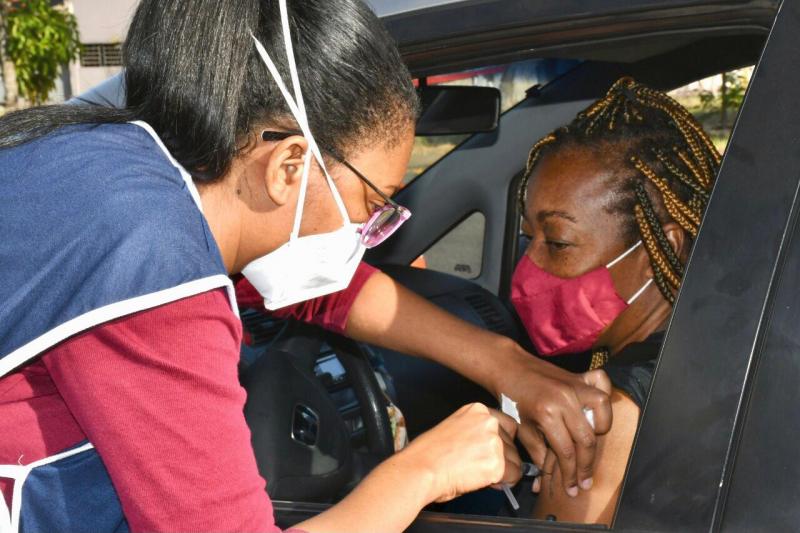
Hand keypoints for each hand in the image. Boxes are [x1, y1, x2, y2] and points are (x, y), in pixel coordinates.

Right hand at [396, 403, 521, 503]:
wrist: (421, 469)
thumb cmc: (428, 453)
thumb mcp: (454, 429)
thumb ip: (476, 434)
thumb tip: (492, 451)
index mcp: (477, 410)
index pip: (507, 425)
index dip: (501, 442)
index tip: (492, 452)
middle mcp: (489, 422)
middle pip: (512, 444)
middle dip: (502, 458)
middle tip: (482, 468)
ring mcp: (494, 442)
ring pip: (515, 461)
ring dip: (503, 471)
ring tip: (478, 474)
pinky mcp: (497, 464)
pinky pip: (512, 477)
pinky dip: (501, 482)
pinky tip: (482, 481)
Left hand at [495, 352, 611, 497]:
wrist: (508, 368)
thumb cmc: (512, 400)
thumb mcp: (522, 429)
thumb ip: (538, 454)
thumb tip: (550, 478)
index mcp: (547, 414)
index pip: (566, 452)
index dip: (570, 474)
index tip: (573, 489)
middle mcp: (564, 400)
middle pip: (586, 439)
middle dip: (586, 465)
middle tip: (585, 482)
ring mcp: (574, 385)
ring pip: (601, 409)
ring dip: (600, 429)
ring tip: (591, 443)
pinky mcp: (578, 376)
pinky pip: (601, 382)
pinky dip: (604, 395)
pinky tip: (597, 409)